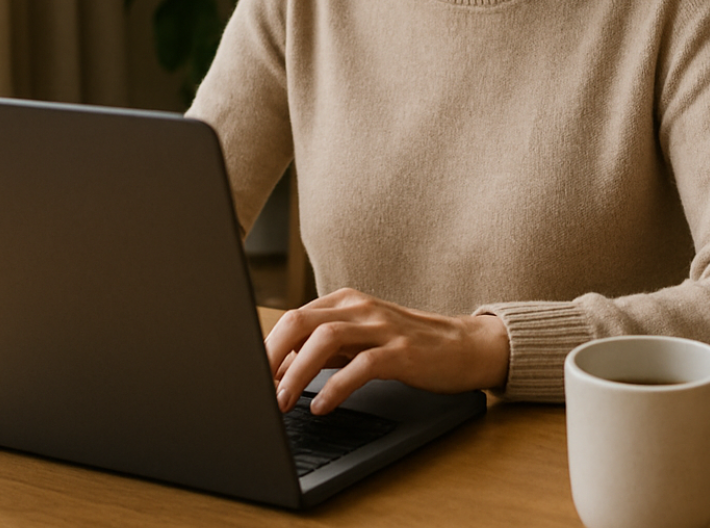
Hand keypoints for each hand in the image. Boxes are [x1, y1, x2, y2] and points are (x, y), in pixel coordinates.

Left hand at [265, 288, 509, 414]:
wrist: (462, 347)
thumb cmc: (405, 347)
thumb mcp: (357, 344)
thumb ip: (320, 353)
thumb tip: (276, 373)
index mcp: (345, 302)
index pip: (293, 319)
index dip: (265, 349)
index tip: (247, 377)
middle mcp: (360, 309)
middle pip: (301, 322)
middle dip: (272, 356)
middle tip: (255, 389)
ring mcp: (382, 328)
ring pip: (326, 339)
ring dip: (297, 372)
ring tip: (282, 402)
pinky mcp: (403, 351)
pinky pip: (363, 365)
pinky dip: (337, 387)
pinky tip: (322, 406)